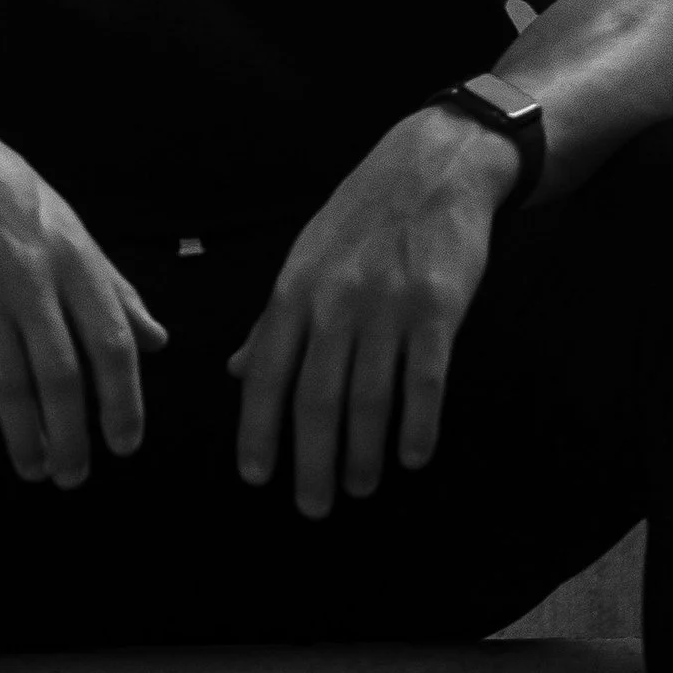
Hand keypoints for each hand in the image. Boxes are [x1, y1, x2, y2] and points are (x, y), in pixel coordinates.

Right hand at [0, 94, 166, 485]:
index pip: (112, 345)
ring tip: (33, 470)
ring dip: (24, 437)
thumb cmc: (10, 198)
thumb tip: (158, 341)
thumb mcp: (72, 231)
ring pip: (8, 383)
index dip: (123, 402)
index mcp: (76, 261)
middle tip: (73, 476)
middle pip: (61, 376)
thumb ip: (114, 290)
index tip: (125, 446)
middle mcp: (33, 280)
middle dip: (70, 437)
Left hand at [229, 109, 515, 516]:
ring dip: (363, 454)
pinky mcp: (437, 308)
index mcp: (294, 293)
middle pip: (316, 401)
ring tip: (360, 488)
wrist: (432, 164)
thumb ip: (272, 322)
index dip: (257, 431)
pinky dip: (418, 425)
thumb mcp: (304, 260)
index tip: (255, 476)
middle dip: (311, 462)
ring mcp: (387, 306)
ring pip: (369, 399)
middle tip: (313, 507)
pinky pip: (425, 381)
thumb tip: (235, 372)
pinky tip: (414, 457)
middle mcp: (334, 304)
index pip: (264, 375)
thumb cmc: (362, 218)